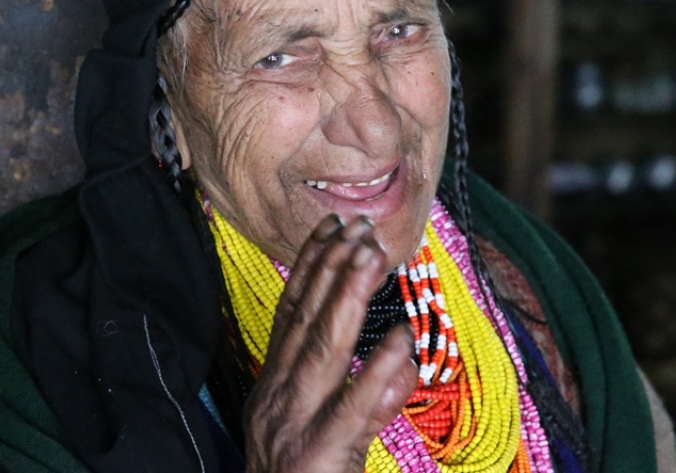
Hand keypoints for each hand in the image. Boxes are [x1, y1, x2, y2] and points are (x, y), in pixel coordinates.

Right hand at [243, 215, 417, 472]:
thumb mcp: (316, 434)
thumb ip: (353, 397)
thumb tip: (394, 357)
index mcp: (273, 389)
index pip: (289, 316)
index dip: (308, 269)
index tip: (329, 229)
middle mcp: (277, 397)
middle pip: (304, 320)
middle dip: (330, 269)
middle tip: (355, 225)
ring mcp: (296, 424)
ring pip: (323, 348)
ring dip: (348, 298)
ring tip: (370, 256)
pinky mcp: (322, 452)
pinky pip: (354, 407)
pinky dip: (377, 370)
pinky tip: (402, 340)